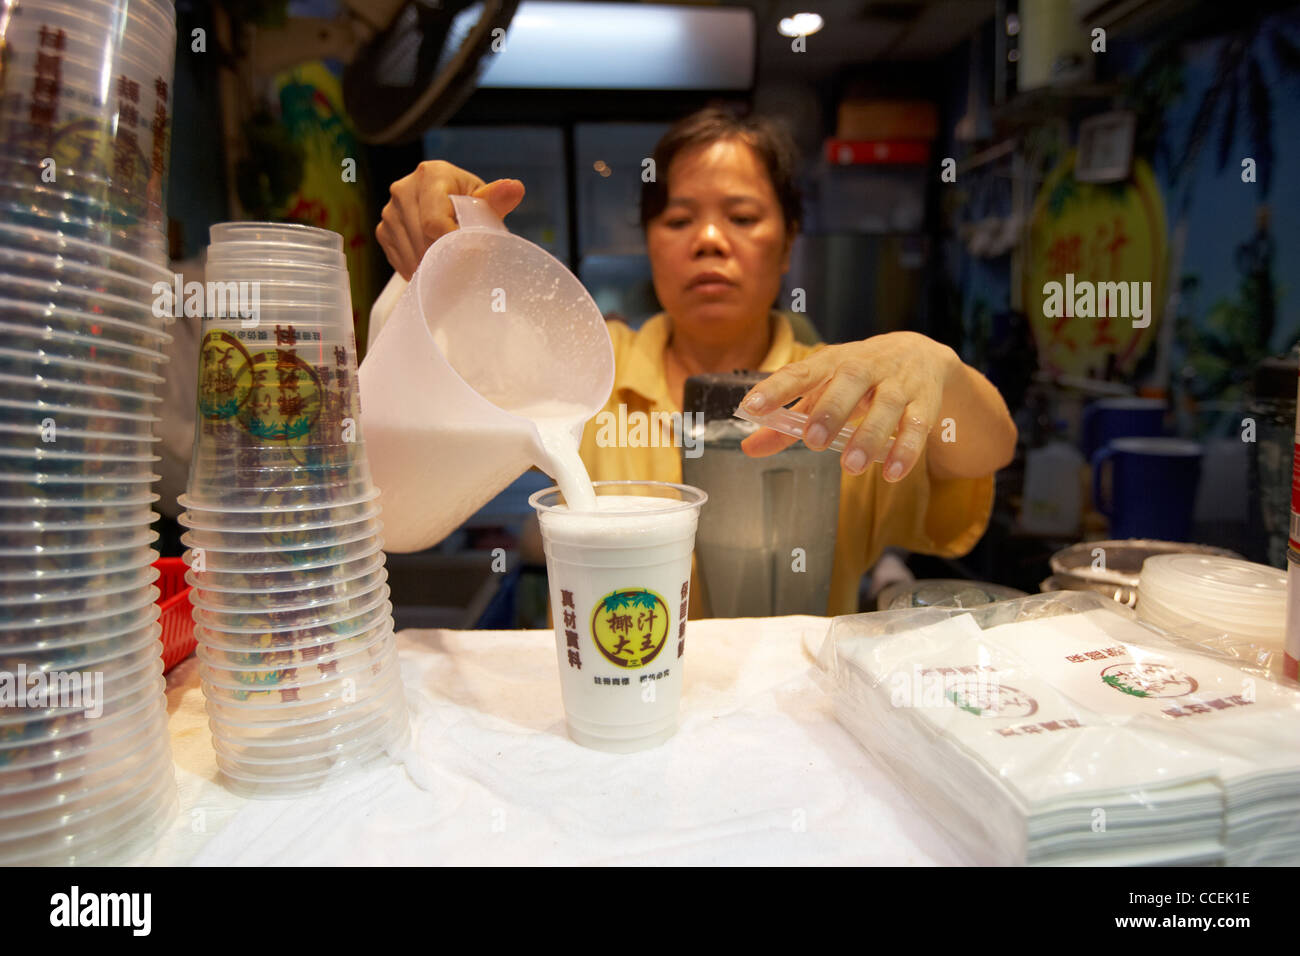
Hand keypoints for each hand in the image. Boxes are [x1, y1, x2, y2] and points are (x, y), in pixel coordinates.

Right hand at [376, 160, 524, 279]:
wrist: (448, 205)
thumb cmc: (470, 203)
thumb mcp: (484, 200)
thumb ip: (496, 199)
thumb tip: (515, 188)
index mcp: (430, 175)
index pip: (434, 222)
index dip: (452, 245)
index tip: (470, 256)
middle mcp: (403, 189)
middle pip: (421, 240)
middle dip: (444, 259)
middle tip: (464, 270)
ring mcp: (390, 211)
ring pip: (411, 254)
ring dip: (432, 268)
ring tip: (452, 269)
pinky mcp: (383, 231)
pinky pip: (400, 261)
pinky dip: (419, 271)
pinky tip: (435, 267)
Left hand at [738, 331, 959, 480]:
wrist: (924, 355)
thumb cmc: (860, 378)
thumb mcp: (824, 390)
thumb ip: (788, 421)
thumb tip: (749, 448)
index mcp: (834, 361)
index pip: (802, 371)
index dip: (776, 389)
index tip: (751, 407)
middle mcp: (867, 366)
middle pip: (850, 380)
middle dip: (832, 410)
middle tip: (814, 441)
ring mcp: (898, 383)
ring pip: (887, 405)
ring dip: (869, 436)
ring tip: (852, 466)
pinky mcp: (925, 402)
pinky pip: (918, 426)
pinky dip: (906, 450)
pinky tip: (893, 473)